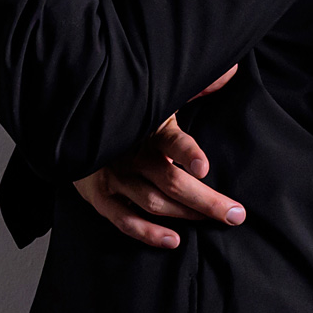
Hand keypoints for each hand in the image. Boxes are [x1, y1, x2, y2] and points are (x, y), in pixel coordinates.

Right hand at [73, 67, 242, 248]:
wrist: (75, 121)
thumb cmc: (132, 109)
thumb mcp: (161, 93)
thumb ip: (197, 86)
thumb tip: (230, 71)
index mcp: (149, 128)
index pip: (170, 140)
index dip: (186, 152)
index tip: (204, 166)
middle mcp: (130, 155)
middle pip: (171, 182)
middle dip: (206, 200)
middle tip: (236, 214)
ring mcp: (113, 177)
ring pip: (153, 203)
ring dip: (185, 216)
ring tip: (216, 221)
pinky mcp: (99, 195)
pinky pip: (124, 221)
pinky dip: (148, 234)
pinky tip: (174, 241)